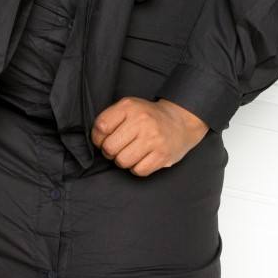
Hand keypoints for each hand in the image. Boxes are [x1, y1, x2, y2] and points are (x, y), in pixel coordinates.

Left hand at [90, 96, 209, 176]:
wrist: (180, 121)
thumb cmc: (148, 117)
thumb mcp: (129, 107)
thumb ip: (110, 119)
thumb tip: (96, 141)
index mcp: (129, 107)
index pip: (101, 127)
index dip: (98, 138)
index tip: (104, 139)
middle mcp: (142, 121)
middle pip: (109, 148)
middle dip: (110, 151)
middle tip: (119, 147)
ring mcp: (153, 139)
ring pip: (122, 161)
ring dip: (123, 161)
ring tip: (131, 153)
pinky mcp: (162, 155)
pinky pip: (138, 171)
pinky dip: (137, 168)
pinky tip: (142, 158)